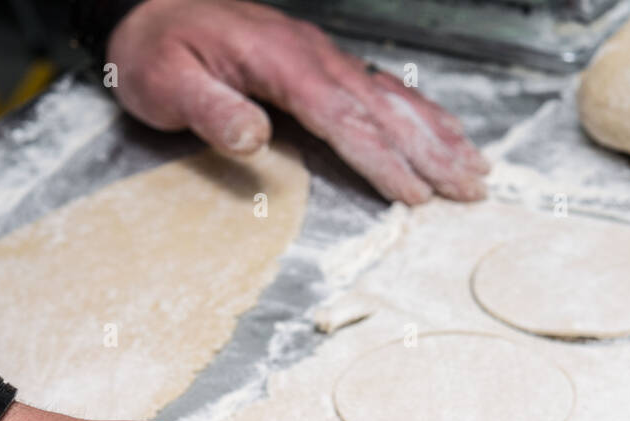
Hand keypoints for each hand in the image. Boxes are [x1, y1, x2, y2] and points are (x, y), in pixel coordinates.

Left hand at [107, 0, 488, 203]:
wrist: (153, 8)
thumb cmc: (158, 50)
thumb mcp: (166, 83)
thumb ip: (211, 110)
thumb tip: (255, 137)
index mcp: (280, 63)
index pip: (343, 117)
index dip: (381, 158)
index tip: (412, 193)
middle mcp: (312, 56)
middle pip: (383, 108)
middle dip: (430, 151)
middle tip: (470, 188)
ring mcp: (321, 57)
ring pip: (392, 97)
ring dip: (437, 134)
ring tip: (476, 168)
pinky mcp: (319, 63)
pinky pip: (380, 87)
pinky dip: (418, 113)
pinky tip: (442, 132)